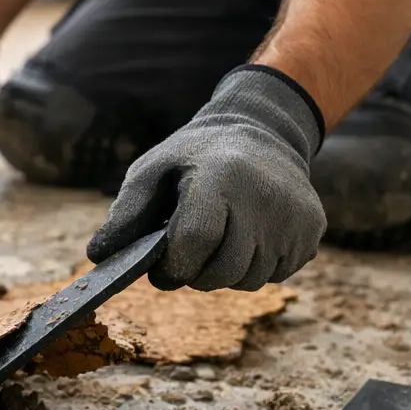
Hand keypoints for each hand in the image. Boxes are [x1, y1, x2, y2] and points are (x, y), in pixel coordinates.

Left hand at [86, 66, 327, 290]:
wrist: (264, 130)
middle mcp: (264, 197)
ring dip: (225, 272)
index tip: (160, 269)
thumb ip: (126, 211)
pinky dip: (255, 267)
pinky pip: (276, 274)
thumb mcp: (154, 168)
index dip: (172, 266)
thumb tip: (98, 255)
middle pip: (222, 271)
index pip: (194, 242)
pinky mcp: (313, 229)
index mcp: (220, 177)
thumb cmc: (197, 155)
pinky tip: (246, 237)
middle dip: (196, 274)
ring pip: (250, 279)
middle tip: (186, 257)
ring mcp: (294, 216)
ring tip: (218, 240)